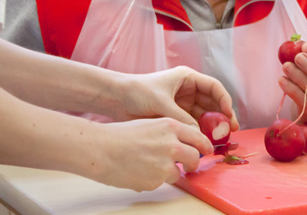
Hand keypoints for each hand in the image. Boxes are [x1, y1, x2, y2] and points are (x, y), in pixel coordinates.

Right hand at [87, 116, 211, 190]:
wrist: (101, 149)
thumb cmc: (120, 135)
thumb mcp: (150, 124)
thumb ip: (169, 134)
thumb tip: (184, 145)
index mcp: (171, 126)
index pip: (198, 137)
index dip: (203, 146)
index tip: (205, 151)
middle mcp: (172, 144)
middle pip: (195, 157)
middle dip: (192, 163)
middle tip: (187, 166)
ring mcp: (165, 163)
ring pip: (177, 173)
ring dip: (168, 173)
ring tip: (147, 165)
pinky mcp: (156, 180)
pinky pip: (160, 183)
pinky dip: (152, 180)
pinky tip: (137, 171)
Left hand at [111, 66, 237, 130]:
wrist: (116, 99)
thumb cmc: (138, 92)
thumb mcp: (162, 103)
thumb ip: (182, 118)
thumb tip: (199, 135)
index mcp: (187, 78)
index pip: (214, 88)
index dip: (224, 101)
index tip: (229, 115)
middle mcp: (188, 91)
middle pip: (212, 103)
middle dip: (222, 116)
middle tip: (229, 132)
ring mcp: (183, 104)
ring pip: (204, 116)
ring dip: (212, 126)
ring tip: (219, 140)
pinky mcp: (176, 117)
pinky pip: (193, 124)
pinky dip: (200, 132)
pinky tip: (204, 141)